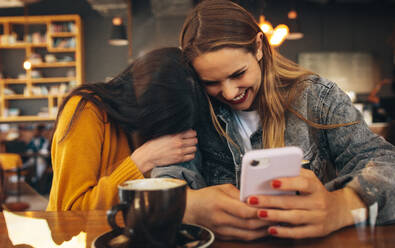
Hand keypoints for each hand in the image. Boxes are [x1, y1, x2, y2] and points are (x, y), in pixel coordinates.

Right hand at [131, 129, 197, 172]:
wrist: (149, 156)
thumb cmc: (154, 144)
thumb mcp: (163, 135)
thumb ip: (174, 133)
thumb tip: (181, 131)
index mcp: (175, 136)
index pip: (191, 132)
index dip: (192, 133)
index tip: (191, 134)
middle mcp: (179, 144)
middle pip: (194, 140)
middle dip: (193, 140)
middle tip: (189, 141)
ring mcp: (180, 152)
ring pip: (194, 148)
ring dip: (192, 147)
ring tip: (188, 147)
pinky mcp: (179, 159)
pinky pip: (191, 156)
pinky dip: (190, 154)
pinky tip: (186, 153)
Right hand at [184, 184, 270, 240]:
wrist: (189, 209)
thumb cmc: (205, 196)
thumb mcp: (221, 188)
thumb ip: (239, 193)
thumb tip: (257, 197)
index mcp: (219, 204)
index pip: (244, 211)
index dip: (261, 211)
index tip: (273, 206)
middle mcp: (221, 219)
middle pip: (249, 225)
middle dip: (267, 221)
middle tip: (281, 215)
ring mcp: (222, 230)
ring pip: (249, 234)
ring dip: (264, 230)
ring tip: (276, 223)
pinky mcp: (223, 236)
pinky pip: (244, 238)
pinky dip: (256, 234)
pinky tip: (264, 229)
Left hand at [247, 168, 366, 238]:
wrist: (339, 210)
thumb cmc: (316, 192)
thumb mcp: (310, 179)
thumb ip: (294, 174)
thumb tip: (272, 170)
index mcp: (316, 187)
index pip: (303, 184)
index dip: (288, 183)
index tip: (272, 182)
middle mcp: (318, 203)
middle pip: (292, 202)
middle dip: (270, 201)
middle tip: (252, 199)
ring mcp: (318, 218)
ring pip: (294, 218)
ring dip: (275, 216)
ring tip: (259, 213)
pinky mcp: (316, 231)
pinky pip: (298, 233)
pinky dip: (284, 232)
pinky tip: (271, 228)